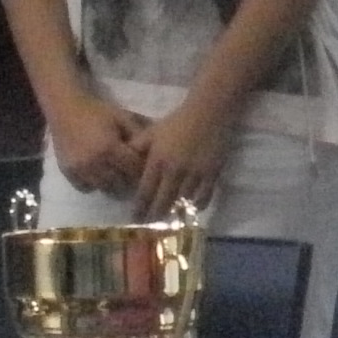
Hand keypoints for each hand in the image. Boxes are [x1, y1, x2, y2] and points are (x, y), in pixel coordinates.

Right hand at [48, 89, 147, 195]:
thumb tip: (156, 150)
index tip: (147, 169)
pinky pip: (86, 188)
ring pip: (104, 188)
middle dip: (129, 179)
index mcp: (110, 148)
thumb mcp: (121, 117)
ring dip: (114, 184)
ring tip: (118, 176)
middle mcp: (94, 162)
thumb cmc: (96, 111)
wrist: (65, 107)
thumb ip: (138, 133)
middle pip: (121, 182)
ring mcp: (80, 169)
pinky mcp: (68, 172)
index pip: (134, 169)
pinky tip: (99, 175)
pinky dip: (94, 185)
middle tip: (132, 174)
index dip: (142, 170)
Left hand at [132, 94, 238, 215]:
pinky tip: (192, 209)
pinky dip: (197, 206)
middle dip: (155, 216)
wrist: (208, 112)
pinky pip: (203, 197)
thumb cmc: (177, 122)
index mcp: (157, 161)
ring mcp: (194, 175)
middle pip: (163, 202)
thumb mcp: (152, 131)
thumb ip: (138, 147)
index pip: (145, 191)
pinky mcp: (211, 175)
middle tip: (151, 226)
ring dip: (175, 214)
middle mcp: (174, 171)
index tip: (136, 218)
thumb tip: (125, 161)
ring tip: (169, 222)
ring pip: (182, 203)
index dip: (140, 207)